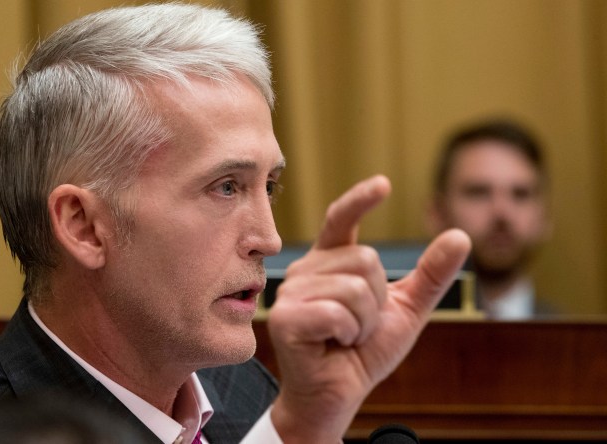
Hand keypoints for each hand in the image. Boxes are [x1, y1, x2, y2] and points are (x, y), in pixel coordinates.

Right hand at [267, 175, 470, 442]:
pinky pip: (337, 313)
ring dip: (364, 323)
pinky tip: (333, 344)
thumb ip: (429, 275)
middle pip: (367, 261)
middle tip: (358, 326)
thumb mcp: (405, 310)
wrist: (339, 394)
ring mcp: (292, 293)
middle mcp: (306, 270)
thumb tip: (461, 235)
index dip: (360, 199)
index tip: (384, 184)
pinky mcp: (286, 318)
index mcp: (330, 262)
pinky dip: (348, 334)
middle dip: (378, 301)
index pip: (342, 220)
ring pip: (355, 288)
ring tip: (345, 337)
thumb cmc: (363, 351)